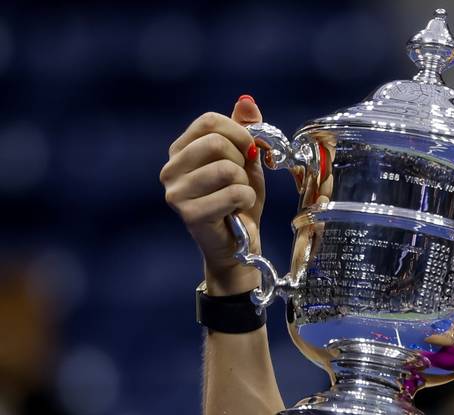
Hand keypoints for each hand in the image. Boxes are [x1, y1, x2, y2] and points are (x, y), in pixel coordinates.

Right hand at [160, 96, 265, 294]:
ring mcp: (175, 192)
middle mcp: (170, 168)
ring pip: (227, 169)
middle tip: (242, 179)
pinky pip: (233, 193)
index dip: (239, 133)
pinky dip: (246, 200)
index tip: (251, 151)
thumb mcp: (247, 160)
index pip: (209, 121)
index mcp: (181, 150)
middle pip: (217, 143)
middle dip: (243, 161)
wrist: (239, 243)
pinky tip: (238, 210)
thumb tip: (247, 101)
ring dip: (245, 183)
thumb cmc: (240, 200)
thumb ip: (246, 130)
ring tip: (238, 196)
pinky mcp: (188, 213)